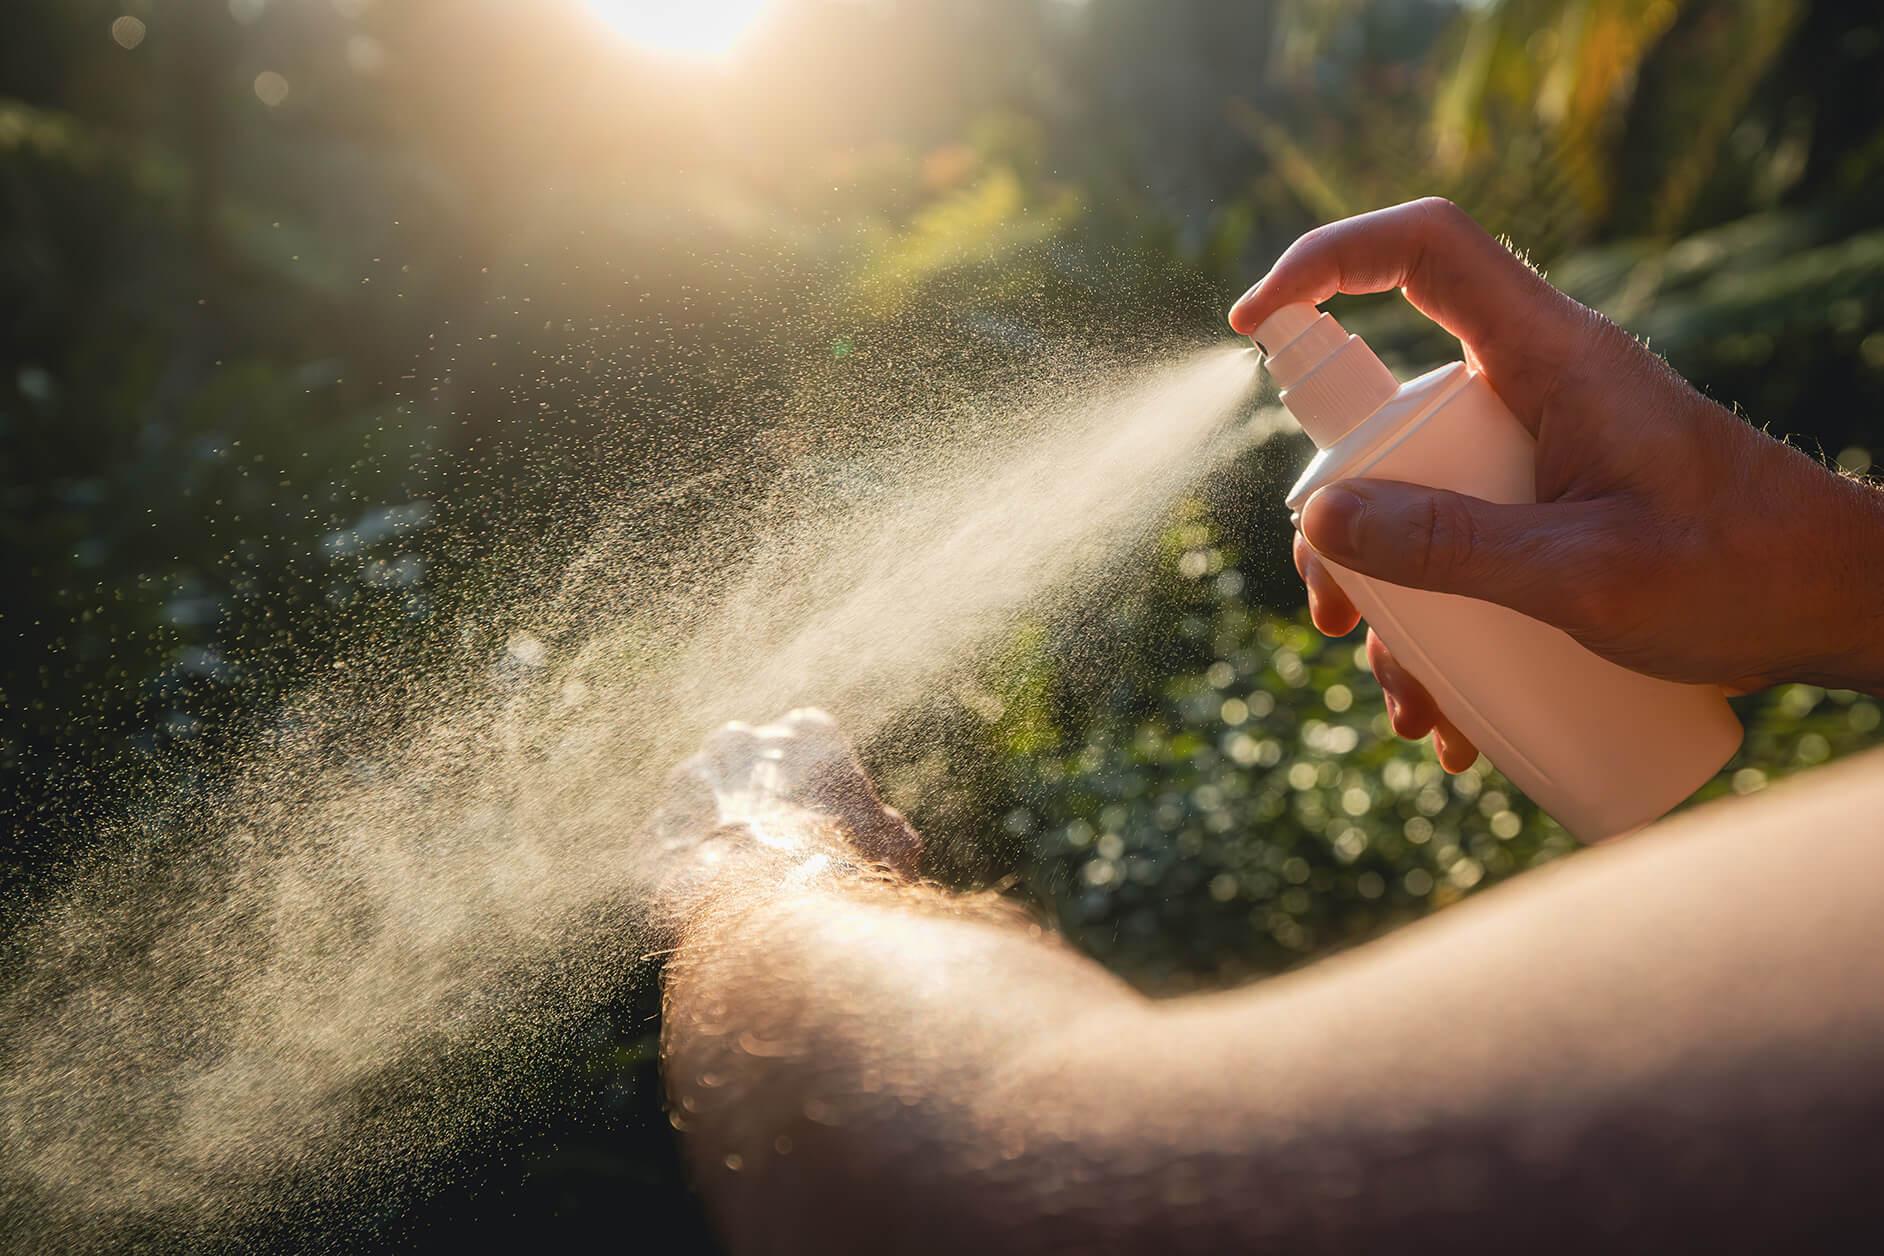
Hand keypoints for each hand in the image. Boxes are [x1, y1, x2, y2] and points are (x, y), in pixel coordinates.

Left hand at [647, 708, 922, 927]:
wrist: (775, 913)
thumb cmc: (846, 871)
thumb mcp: (892, 849)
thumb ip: (888, 833)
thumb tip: (894, 840)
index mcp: (805, 734)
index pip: (811, 737)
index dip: (820, 780)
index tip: (828, 815)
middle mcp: (739, 743)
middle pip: (747, 758)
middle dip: (758, 790)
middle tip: (781, 842)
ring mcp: (688, 785)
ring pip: (700, 798)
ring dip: (716, 827)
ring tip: (744, 881)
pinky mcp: (651, 834)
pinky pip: (669, 851)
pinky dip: (686, 873)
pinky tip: (713, 906)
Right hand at [1229, 198, 1883, 767]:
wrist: (1845, 611)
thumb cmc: (1745, 576)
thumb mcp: (1585, 576)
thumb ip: (1452, 545)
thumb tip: (1321, 518)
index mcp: (1550, 359)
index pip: (1423, 252)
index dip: (1325, 262)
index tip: (1251, 324)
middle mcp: (1537, 391)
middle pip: (1394, 420)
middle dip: (1343, 528)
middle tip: (1334, 617)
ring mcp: (1546, 453)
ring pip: (1423, 501)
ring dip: (1396, 604)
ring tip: (1411, 704)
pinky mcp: (1561, 508)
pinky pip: (1470, 547)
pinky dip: (1447, 626)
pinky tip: (1455, 714)